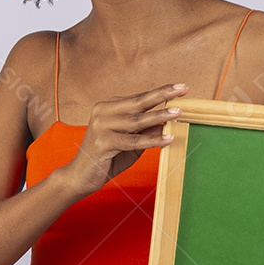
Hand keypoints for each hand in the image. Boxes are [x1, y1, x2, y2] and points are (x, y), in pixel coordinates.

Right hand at [64, 83, 189, 196]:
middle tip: (182, 89)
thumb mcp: (131, 143)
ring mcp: (101, 127)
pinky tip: (167, 138)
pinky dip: (151, 140)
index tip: (180, 87)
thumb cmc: (107, 159)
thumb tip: (167, 120)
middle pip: (138, 102)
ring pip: (136, 121)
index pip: (138, 98)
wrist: (81, 177)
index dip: (160, 93)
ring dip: (159, 116)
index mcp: (108, 108)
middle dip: (162, 95)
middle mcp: (103, 113)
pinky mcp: (102, 143)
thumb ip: (146, 131)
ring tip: (178, 113)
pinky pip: (132, 141)